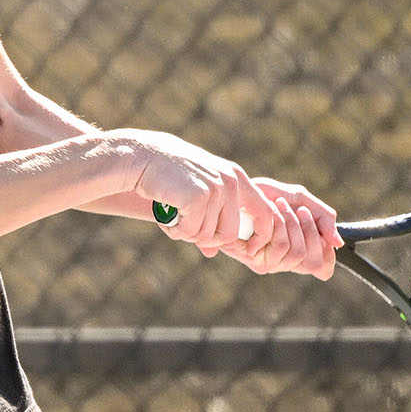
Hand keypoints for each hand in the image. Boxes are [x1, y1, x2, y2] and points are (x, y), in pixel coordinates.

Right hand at [119, 130, 286, 252]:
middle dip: (207, 239)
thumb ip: (209, 220)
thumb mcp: (198, 194)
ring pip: (207, 235)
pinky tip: (166, 215)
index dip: (261, 235)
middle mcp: (231, 182)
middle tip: (187, 229)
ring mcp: (216, 189)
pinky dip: (176, 230)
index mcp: (237, 179)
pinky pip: (190, 232)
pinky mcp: (198, 197)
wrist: (145, 158)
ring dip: (186, 233)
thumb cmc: (170, 177)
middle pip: (230, 233)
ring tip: (173, 215)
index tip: (248, 248)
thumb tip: (212, 253)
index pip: (265, 212)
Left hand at [201, 178, 341, 279]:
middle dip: (309, 229)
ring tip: (280, 206)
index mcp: (300, 251)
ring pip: (297, 253)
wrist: (241, 190)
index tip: (322, 231)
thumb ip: (324, 218)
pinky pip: (281, 246)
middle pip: (314, 262)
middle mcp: (286, 262)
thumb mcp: (302, 200)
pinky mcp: (255, 260)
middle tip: (298, 210)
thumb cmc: (269, 196)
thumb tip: (338, 243)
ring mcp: (271, 263)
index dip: (328, 253)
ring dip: (292, 223)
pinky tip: (271, 211)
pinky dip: (280, 223)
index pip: (323, 269)